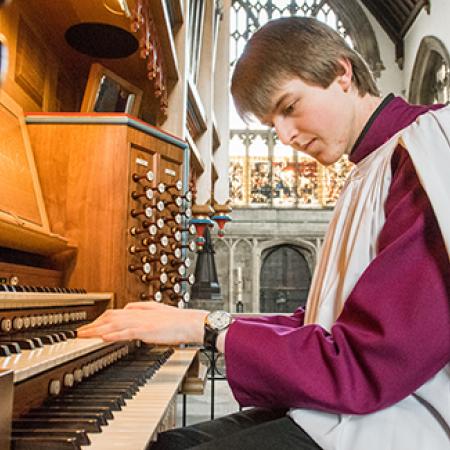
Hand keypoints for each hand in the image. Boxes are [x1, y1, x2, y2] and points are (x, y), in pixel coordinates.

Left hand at [77, 302, 207, 344]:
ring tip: (83, 336)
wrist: (191, 323)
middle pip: (109, 316)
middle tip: (78, 332)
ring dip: (96, 330)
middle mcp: (138, 313)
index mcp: (141, 309)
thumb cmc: (178, 320)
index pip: (114, 313)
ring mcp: (141, 321)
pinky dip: (112, 334)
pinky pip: (125, 332)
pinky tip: (102, 338)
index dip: (99, 319)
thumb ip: (142, 309)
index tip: (89, 326)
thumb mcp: (157, 310)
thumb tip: (128, 310)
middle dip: (92, 324)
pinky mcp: (146, 330)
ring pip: (113, 323)